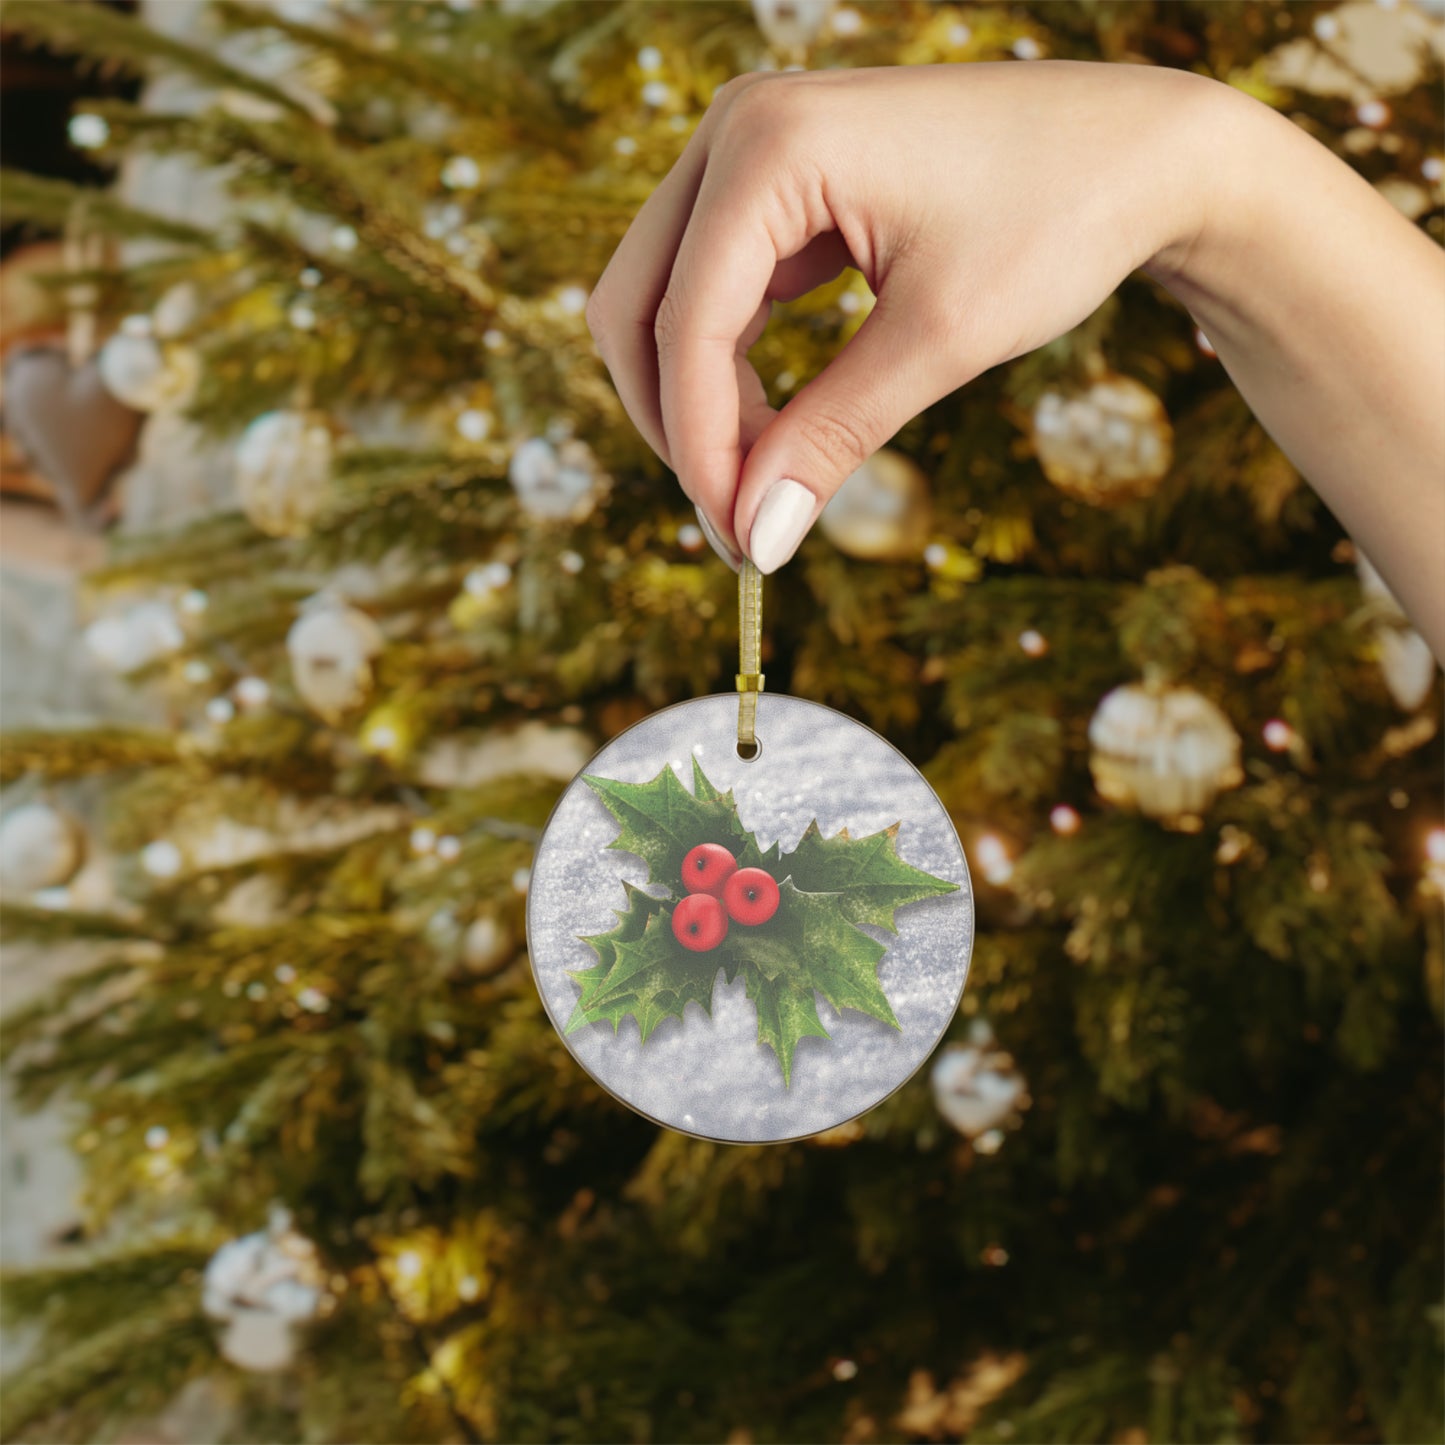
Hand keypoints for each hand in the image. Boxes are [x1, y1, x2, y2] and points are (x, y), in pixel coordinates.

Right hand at [585, 60, 1217, 572]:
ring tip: (764, 487)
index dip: (700, 448)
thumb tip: (755, 537)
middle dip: (677, 424)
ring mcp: (752, 151)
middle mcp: (739, 130)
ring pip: (665, 303)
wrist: (1141, 153)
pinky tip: (777, 430)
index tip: (739, 540)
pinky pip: (715, 291)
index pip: (685, 326)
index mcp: (770, 146)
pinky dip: (731, 369)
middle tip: (737, 522)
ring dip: (698, 403)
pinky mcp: (778, 184)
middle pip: (636, 307)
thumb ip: (831, 437)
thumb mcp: (939, 341)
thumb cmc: (1057, 220)